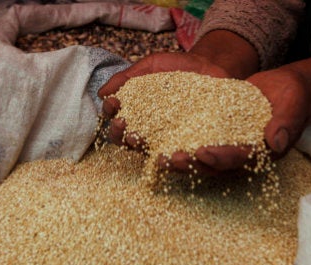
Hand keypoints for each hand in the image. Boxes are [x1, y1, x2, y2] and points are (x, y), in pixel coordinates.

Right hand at [98, 52, 229, 148]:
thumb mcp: (149, 66)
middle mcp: (149, 131)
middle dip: (120, 134)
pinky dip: (173, 153)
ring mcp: (169, 138)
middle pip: (127, 141)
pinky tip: (169, 148)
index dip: (111, 115)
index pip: (116, 122)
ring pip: (148, 151)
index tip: (113, 103)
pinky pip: (180, 152)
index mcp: (136, 115)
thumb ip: (126, 77)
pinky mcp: (190, 142)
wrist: (209, 65)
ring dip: (139, 147)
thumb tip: (101, 93)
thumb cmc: (176, 67)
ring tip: (137, 138)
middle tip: (122, 123)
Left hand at [164, 49, 310, 175]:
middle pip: (211, 165)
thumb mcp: (294, 104)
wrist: (285, 89)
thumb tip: (276, 142)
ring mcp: (223, 146)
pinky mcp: (212, 133)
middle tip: (168, 160)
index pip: (237, 160)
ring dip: (177, 158)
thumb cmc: (293, 96)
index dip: (220, 158)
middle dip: (190, 164)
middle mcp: (238, 155)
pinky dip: (175, 140)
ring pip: (197, 157)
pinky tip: (156, 137)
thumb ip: (286, 122)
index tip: (203, 153)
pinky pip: (192, 139)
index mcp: (259, 154)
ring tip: (156, 155)